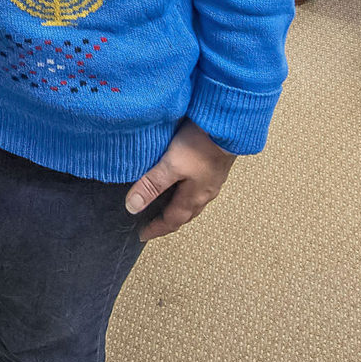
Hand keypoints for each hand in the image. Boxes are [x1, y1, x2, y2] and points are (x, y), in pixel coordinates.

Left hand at [127, 119, 234, 240]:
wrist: (228, 126)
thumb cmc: (200, 145)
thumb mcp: (170, 165)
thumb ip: (151, 185)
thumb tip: (132, 207)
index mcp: (193, 198)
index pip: (171, 221)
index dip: (155, 229)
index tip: (142, 235)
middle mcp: (205, 194)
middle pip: (183, 215)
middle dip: (167, 221)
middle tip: (151, 223)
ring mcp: (212, 182)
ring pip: (192, 202)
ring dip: (177, 207)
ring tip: (162, 204)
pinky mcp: (215, 169)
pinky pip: (198, 189)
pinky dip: (185, 193)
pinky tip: (180, 183)